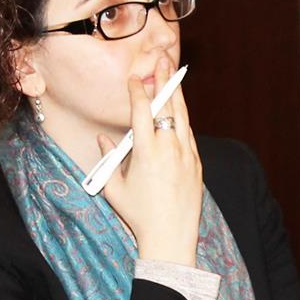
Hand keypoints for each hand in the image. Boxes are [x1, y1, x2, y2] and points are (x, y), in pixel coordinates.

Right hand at [97, 54, 202, 266]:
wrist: (170, 238)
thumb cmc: (139, 216)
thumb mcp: (114, 188)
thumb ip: (108, 159)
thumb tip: (103, 140)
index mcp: (146, 152)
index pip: (142, 111)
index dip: (138, 91)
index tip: (134, 79)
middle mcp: (169, 148)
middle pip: (168, 106)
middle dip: (164, 81)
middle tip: (162, 61)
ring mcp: (186, 155)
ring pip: (183, 117)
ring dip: (177, 96)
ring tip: (174, 77)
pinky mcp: (196, 164)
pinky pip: (189, 135)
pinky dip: (183, 120)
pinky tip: (180, 112)